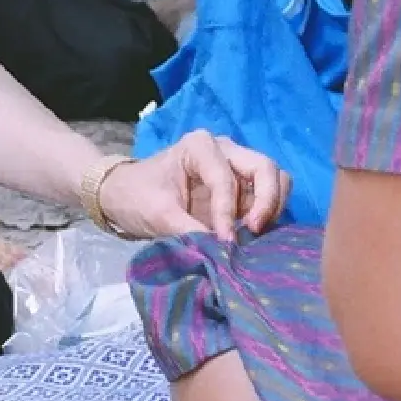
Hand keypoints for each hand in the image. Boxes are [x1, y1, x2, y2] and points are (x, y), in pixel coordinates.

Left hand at [95, 130, 289, 242]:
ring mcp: (236, 167)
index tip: (224, 242)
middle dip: (267, 201)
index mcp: (200, 147)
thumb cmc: (137, 196)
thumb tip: (222, 254)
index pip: (226, 179)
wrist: (125, 196)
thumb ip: (190, 232)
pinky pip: (266, 197)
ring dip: (271, 207)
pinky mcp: (241, 188)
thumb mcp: (158, 215)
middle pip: (265, 168)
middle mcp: (225, 150)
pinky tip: (253, 236)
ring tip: (255, 235)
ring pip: (275, 180)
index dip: (227, 212)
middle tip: (255, 232)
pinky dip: (268, 215)